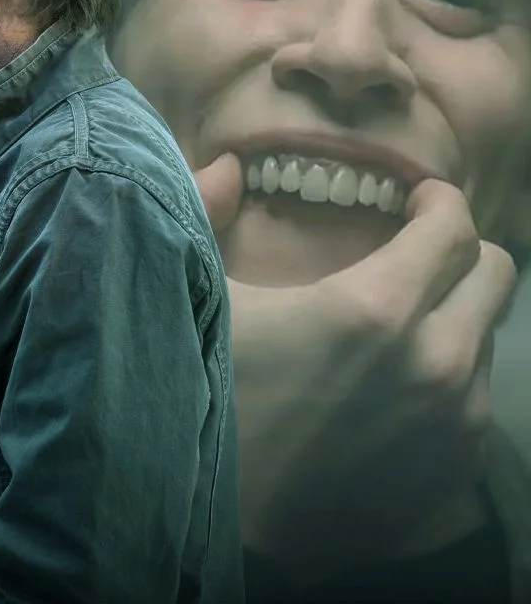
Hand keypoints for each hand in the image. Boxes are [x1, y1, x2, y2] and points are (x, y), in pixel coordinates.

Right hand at [193, 155, 515, 570]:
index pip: (452, 223)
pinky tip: (393, 391)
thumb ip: (205, 215)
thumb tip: (225, 164)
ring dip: (452, 320)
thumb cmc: (206, 404)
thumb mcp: (195, 302)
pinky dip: (446, 380)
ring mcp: (455, 416)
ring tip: (395, 333)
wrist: (225, 525)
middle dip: (457, 253)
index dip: (433, 201)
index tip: (412, 202)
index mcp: (376, 305)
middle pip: (496, 271)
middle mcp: (436, 356)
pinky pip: (475, 399)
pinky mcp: (457, 464)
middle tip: (413, 259)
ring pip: (486, 337)